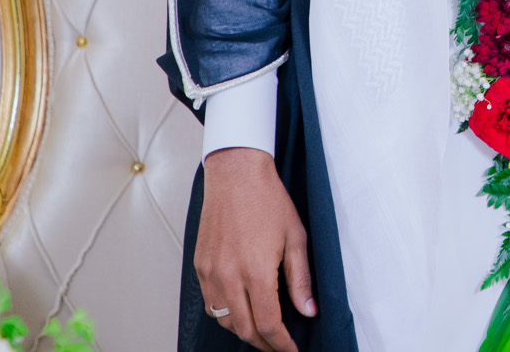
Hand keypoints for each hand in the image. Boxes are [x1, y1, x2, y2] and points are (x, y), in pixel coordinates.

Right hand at [195, 148, 315, 351]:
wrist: (235, 175)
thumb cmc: (267, 200)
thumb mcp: (295, 237)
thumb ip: (301, 279)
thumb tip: (308, 310)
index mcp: (256, 272)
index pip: (268, 325)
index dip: (282, 344)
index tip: (292, 350)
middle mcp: (229, 277)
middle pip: (244, 330)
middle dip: (264, 343)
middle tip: (279, 344)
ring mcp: (211, 273)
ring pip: (224, 321)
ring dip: (244, 330)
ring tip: (263, 329)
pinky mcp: (200, 267)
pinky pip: (211, 303)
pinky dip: (226, 313)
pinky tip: (241, 307)